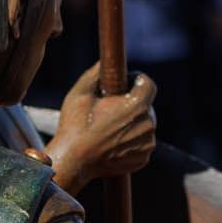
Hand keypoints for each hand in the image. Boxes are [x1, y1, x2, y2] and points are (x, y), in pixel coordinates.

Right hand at [51, 66, 157, 191]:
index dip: (136, 80)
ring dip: (131, 123)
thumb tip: (105, 61)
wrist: (73, 161)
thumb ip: (96, 73)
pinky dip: (130, 141)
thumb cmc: (75, 126)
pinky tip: (111, 143)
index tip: (124, 83)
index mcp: (137, 106)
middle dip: (130, 103)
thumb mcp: (81, 92)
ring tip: (108, 127)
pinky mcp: (143, 159)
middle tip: (109, 108)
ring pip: (143, 126)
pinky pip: (140, 144)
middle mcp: (147, 125)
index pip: (148, 84)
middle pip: (145, 106)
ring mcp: (147, 144)